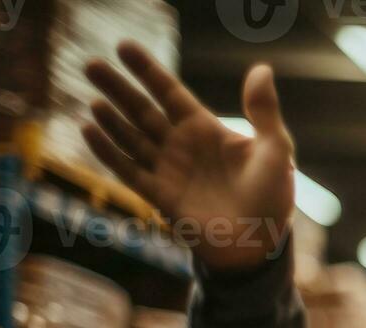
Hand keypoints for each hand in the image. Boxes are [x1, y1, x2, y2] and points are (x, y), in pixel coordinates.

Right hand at [82, 41, 295, 271]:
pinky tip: (89, 130)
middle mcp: (181, 146)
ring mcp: (168, 170)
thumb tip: (262, 68)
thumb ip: (264, 110)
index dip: (147, 70)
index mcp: (205, 129)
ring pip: (131, 137)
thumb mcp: (276, 149)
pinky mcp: (160, 196)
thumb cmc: (272, 196)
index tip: (123, 46)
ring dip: (111, 119)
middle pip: (142, 110)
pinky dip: (108, 151)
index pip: (169, 92)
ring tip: (94, 99)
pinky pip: (128, 170)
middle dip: (117, 87)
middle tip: (91, 64)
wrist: (260, 243)